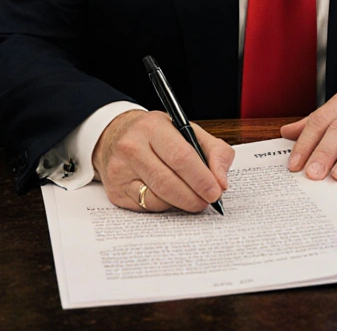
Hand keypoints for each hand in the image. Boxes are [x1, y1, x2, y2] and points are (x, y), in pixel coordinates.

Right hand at [92, 110, 233, 212]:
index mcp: (152, 128)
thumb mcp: (188, 131)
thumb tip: (221, 182)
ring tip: (191, 197)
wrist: (115, 136)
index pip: (181, 157)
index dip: (201, 179)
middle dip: (194, 197)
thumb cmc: (157, 134)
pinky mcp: (115, 192)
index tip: (216, 191)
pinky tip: (169, 196)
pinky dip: (164, 206)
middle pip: (168, 182)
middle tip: (207, 201)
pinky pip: (147, 208)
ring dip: (181, 204)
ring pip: (158, 200)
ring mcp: (120, 172)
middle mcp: (131, 148)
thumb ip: (214, 152)